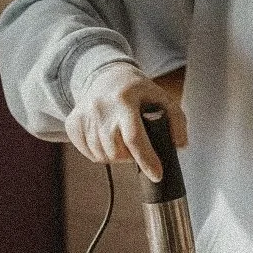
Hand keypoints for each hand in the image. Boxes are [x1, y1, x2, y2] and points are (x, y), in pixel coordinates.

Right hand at [64, 62, 187, 181]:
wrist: (105, 76)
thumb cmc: (136, 90)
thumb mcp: (161, 97)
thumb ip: (176, 119)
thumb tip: (180, 145)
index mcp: (124, 100)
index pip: (134, 137)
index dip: (146, 159)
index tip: (157, 175)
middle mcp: (100, 108)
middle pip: (116, 152)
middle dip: (130, 157)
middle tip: (135, 146)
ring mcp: (84, 115)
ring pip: (102, 156)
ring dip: (116, 156)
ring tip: (122, 140)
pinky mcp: (73, 123)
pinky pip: (88, 154)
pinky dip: (101, 154)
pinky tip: (107, 139)